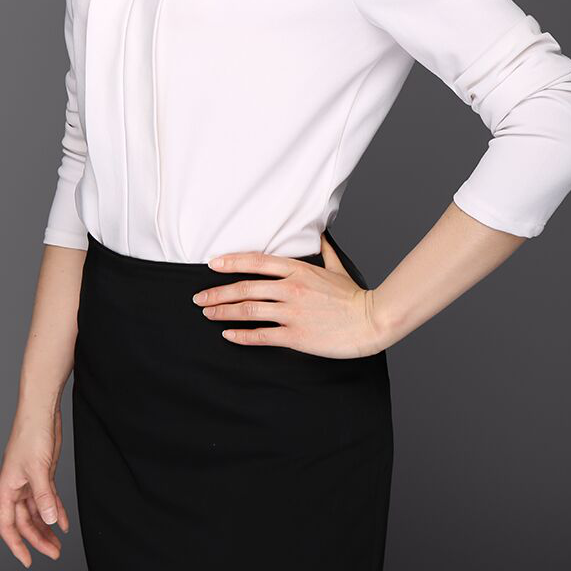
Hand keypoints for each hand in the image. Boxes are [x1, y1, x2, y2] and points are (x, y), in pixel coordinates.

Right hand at [0, 405, 69, 567]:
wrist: (42, 411)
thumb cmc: (31, 434)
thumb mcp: (38, 469)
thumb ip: (43, 496)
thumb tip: (49, 520)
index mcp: (7, 488)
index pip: (7, 525)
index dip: (16, 545)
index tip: (28, 561)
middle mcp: (16, 488)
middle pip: (24, 522)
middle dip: (38, 539)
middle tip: (54, 553)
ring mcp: (30, 481)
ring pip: (37, 512)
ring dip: (47, 527)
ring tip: (59, 543)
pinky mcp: (43, 474)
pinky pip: (48, 499)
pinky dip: (56, 510)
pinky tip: (64, 522)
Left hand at [193, 232, 385, 358]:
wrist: (371, 321)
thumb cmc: (354, 296)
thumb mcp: (337, 268)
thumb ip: (325, 251)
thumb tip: (321, 235)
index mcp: (299, 269)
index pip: (256, 261)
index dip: (231, 262)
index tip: (212, 264)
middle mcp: (291, 288)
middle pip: (244, 288)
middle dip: (217, 292)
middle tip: (199, 297)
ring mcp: (292, 312)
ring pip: (247, 310)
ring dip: (222, 311)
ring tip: (207, 314)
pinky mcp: (295, 335)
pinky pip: (260, 335)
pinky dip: (240, 335)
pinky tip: (228, 334)